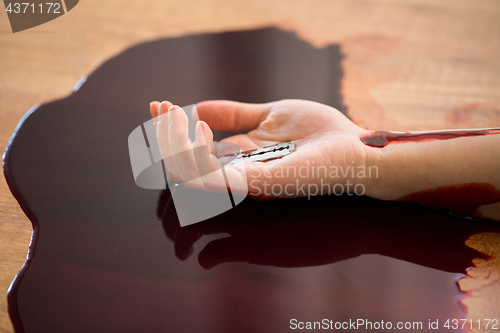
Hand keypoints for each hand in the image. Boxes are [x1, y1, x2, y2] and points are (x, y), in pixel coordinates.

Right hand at [150, 99, 379, 198]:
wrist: (357, 149)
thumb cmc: (321, 133)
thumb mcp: (270, 113)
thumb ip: (233, 113)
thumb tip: (195, 107)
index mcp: (239, 158)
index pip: (193, 149)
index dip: (171, 128)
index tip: (156, 103)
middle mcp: (237, 173)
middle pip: (185, 162)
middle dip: (165, 133)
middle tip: (157, 106)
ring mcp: (245, 181)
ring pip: (191, 172)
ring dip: (175, 141)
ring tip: (178, 113)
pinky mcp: (257, 183)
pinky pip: (212, 179)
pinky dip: (195, 155)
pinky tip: (195, 127)